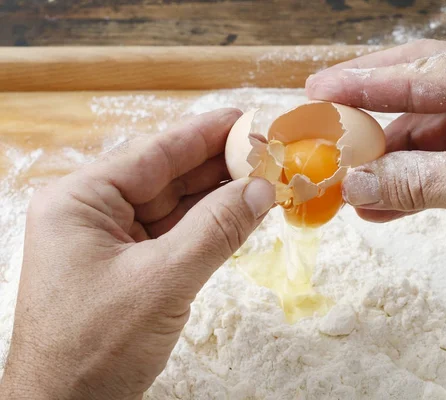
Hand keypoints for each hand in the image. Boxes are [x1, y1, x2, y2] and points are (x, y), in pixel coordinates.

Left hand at [0, 109, 274, 399]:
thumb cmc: (97, 347)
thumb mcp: (162, 281)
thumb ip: (216, 229)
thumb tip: (263, 188)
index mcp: (82, 200)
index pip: (154, 153)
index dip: (204, 133)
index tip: (245, 118)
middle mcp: (93, 211)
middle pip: (167, 175)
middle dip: (218, 165)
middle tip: (267, 153)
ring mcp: (111, 239)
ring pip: (175, 205)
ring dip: (218, 195)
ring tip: (263, 180)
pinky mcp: (128, 265)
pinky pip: (175, 233)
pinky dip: (209, 225)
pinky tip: (240, 213)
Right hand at [307, 39, 445, 265]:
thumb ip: (415, 182)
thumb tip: (353, 186)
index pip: (417, 75)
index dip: (362, 84)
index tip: (318, 90)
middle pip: (409, 93)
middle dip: (363, 112)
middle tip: (319, 118)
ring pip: (415, 135)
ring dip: (381, 163)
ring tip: (341, 182)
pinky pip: (429, 165)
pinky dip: (403, 186)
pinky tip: (373, 205)